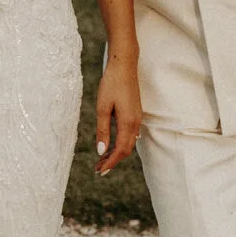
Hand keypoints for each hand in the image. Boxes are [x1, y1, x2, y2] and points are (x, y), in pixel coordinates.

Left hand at [94, 51, 141, 175]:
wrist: (124, 65)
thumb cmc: (111, 84)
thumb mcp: (102, 107)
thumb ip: (103, 130)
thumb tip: (101, 151)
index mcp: (128, 123)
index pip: (121, 151)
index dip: (111, 163)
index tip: (100, 171)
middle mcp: (135, 122)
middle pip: (126, 149)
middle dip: (113, 161)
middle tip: (98, 169)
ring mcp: (137, 118)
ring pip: (129, 142)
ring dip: (116, 152)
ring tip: (102, 159)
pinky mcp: (135, 113)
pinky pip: (130, 134)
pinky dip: (121, 143)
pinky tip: (112, 144)